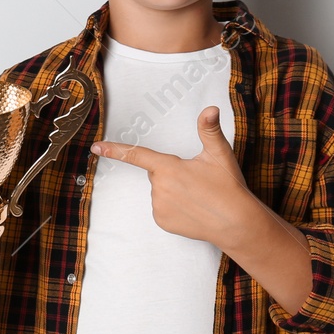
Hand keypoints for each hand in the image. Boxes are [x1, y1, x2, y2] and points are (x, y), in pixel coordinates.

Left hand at [90, 106, 256, 249]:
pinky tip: (192, 209)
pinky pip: (162, 209)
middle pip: (157, 174)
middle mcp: (159, 188)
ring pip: (159, 192)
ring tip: (197, 196)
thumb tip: (210, 109)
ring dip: (173, 191)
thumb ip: (209, 130)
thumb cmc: (228, 188)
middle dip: (171, 174)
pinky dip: (174, 207)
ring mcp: (158, 206)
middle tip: (196, 181)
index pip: (136, 155)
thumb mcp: (219, 154)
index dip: (115, 150)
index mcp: (168, 167)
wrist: (237, 224)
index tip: (96, 147)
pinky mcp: (162, 221)